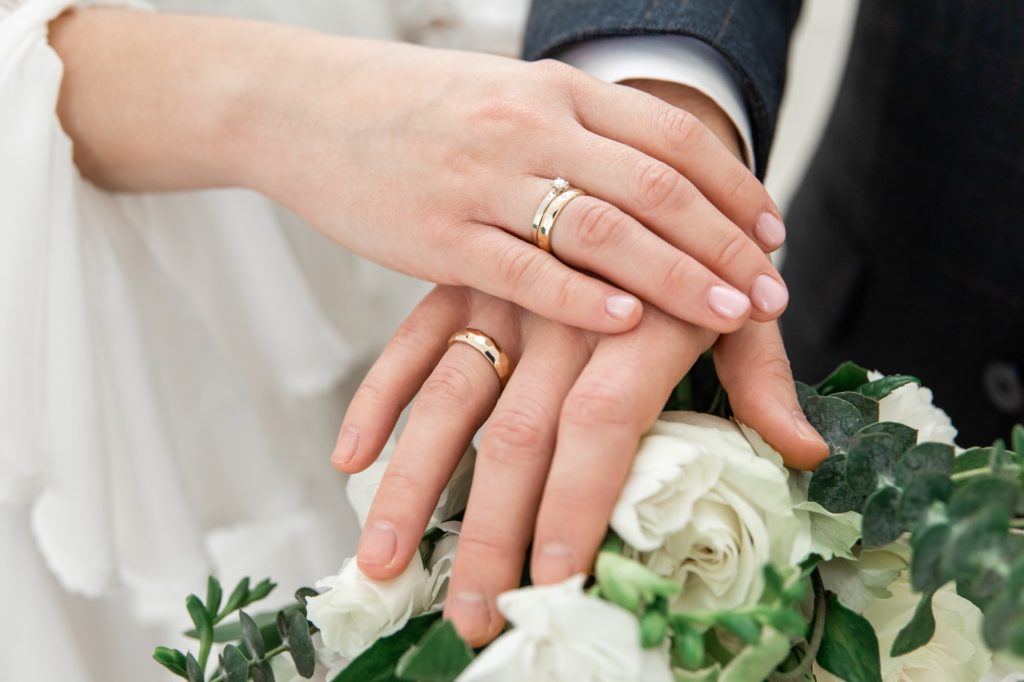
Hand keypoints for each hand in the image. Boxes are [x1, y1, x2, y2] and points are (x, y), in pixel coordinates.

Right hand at [51, 9, 788, 334]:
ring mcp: (482, 180)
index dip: (734, 189)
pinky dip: (584, 299)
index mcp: (554, 89)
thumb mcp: (502, 95)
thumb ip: (572, 131)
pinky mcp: (436, 234)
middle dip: (727, 245)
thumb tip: (646, 179)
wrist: (300, 105)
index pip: (671, 139)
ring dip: (680, 278)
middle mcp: (528, 126)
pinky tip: (630, 323)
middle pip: (656, 188)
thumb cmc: (410, 108)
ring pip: (605, 231)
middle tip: (774, 294)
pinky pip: (525, 271)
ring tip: (732, 317)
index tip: (773, 235)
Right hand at [332, 286, 827, 645]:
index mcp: (635, 319)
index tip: (554, 583)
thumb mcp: (735, 302)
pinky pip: (410, 343)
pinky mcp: (461, 279)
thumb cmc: (690, 242)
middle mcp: (561, 311)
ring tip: (382, 566)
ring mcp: (502, 294)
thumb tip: (804, 454)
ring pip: (448, 399)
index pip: (599, 428)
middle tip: (472, 619)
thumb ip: (758, 375)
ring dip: (412, 487)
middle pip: (515, 435)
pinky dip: (377, 399)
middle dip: (491, 533)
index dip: (574, 508)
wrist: (631, 141)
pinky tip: (349, 462)